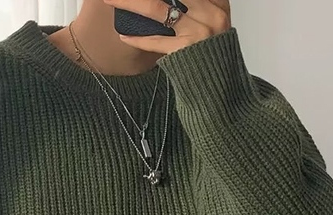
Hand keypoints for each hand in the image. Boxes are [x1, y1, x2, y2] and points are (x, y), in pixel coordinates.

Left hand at [104, 0, 230, 54]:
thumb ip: (197, 6)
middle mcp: (211, 13)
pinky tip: (125, 36)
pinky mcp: (186, 50)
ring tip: (112, 1)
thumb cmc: (212, 54)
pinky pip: (156, 41)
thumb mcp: (212, 22)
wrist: (220, 87)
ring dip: (131, 4)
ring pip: (156, 9)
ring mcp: (199, 32)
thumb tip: (169, 4)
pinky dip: (139, 39)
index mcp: (218, 3)